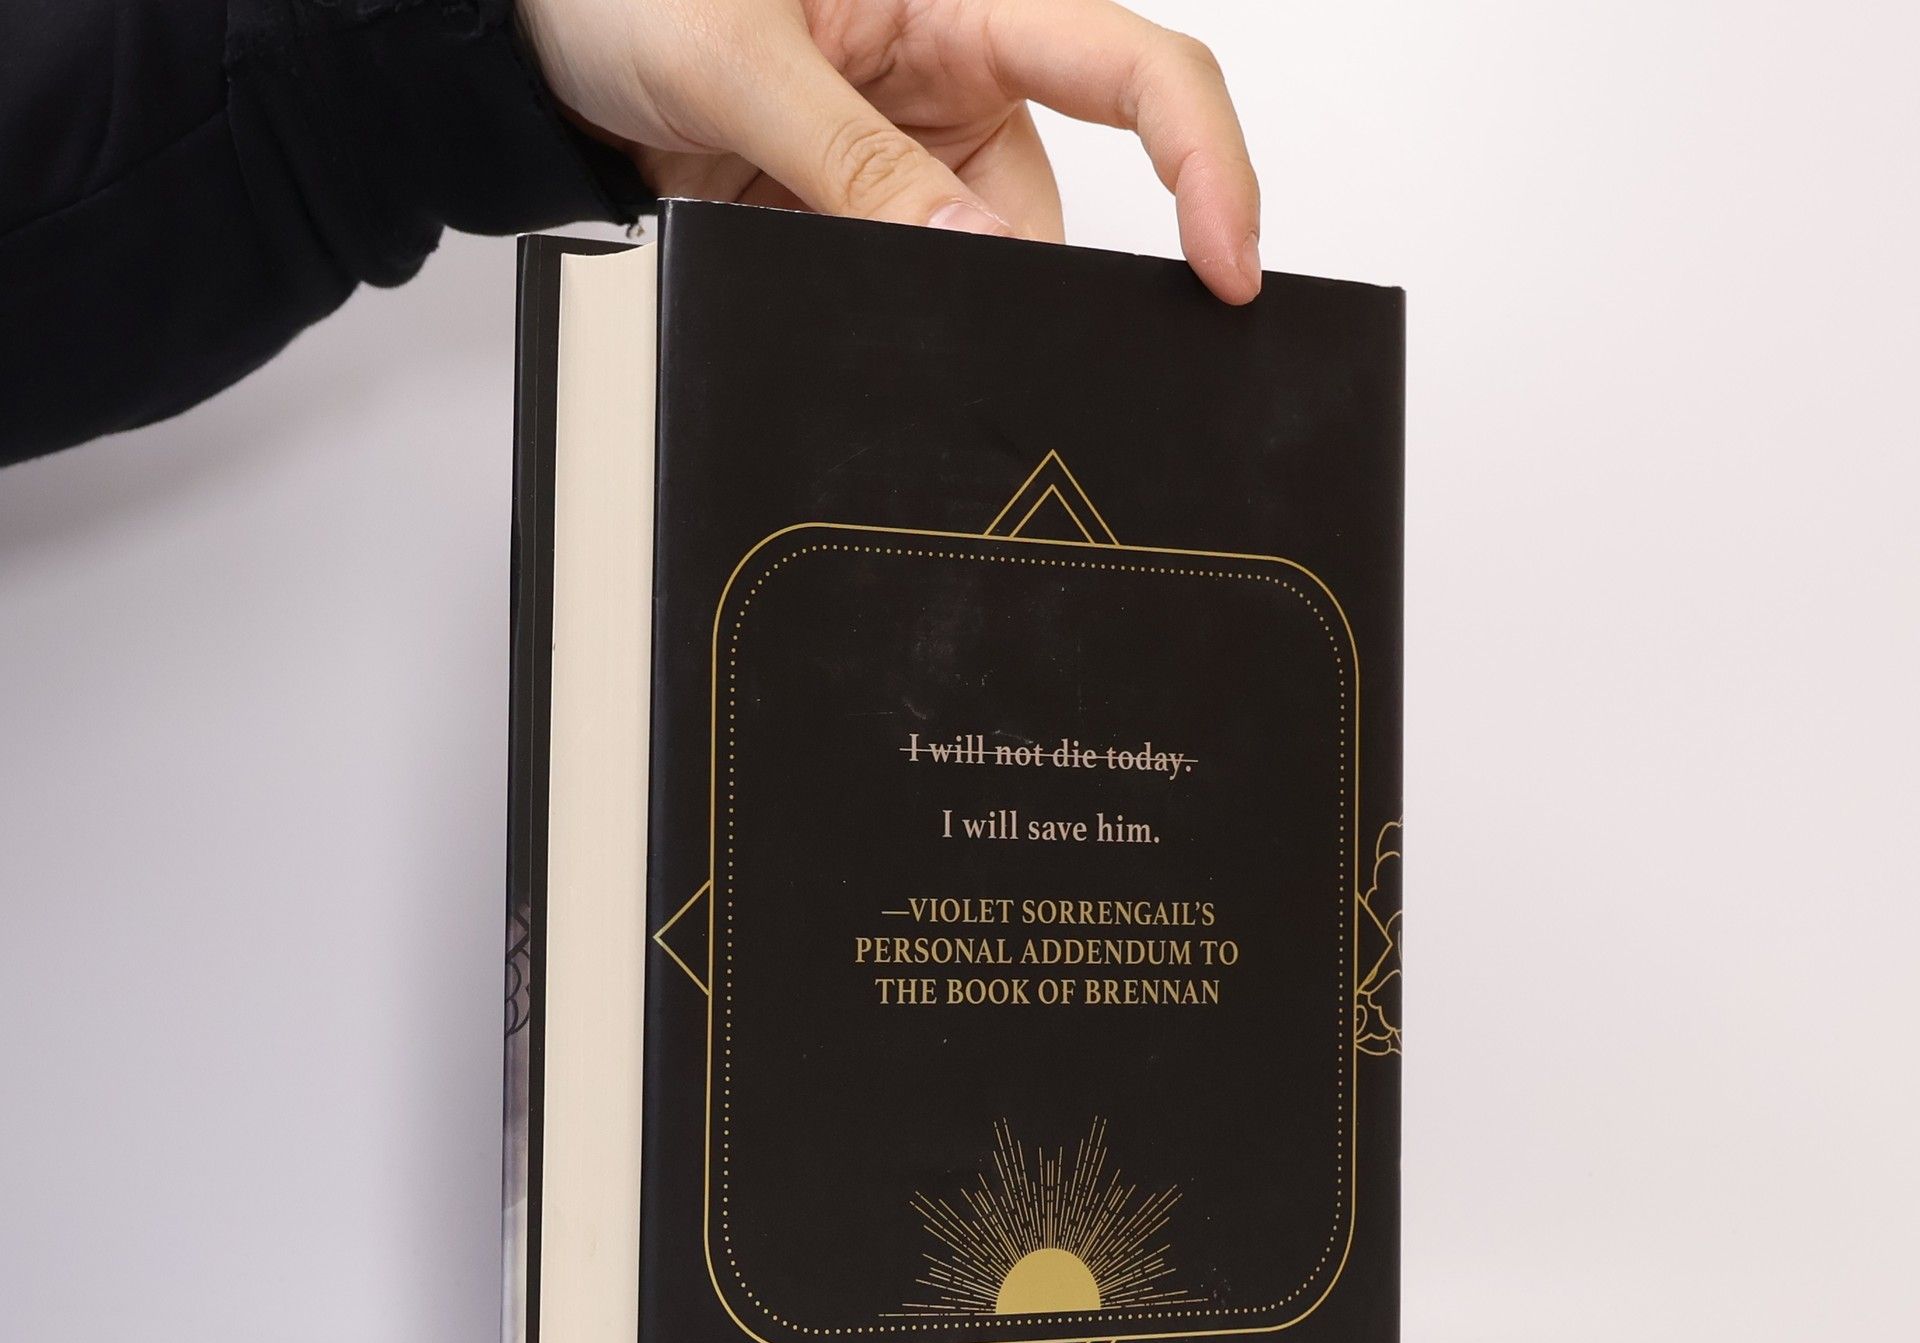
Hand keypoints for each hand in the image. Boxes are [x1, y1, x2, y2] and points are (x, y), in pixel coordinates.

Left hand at [516, 0, 1261, 302]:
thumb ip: (858, 167)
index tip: (1229, 264)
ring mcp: (906, 154)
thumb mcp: (737, 64)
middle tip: (940, 302)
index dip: (1206, 162)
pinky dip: (878, 311)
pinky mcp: (858, 212)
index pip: (1134, 71)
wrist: (530, 48)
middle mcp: (951, 74)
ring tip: (824, 255)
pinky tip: (818, 284)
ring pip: (980, 264)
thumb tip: (977, 262)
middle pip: (1054, 205)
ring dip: (926, 297)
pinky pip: (905, 284)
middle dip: (1023, 277)